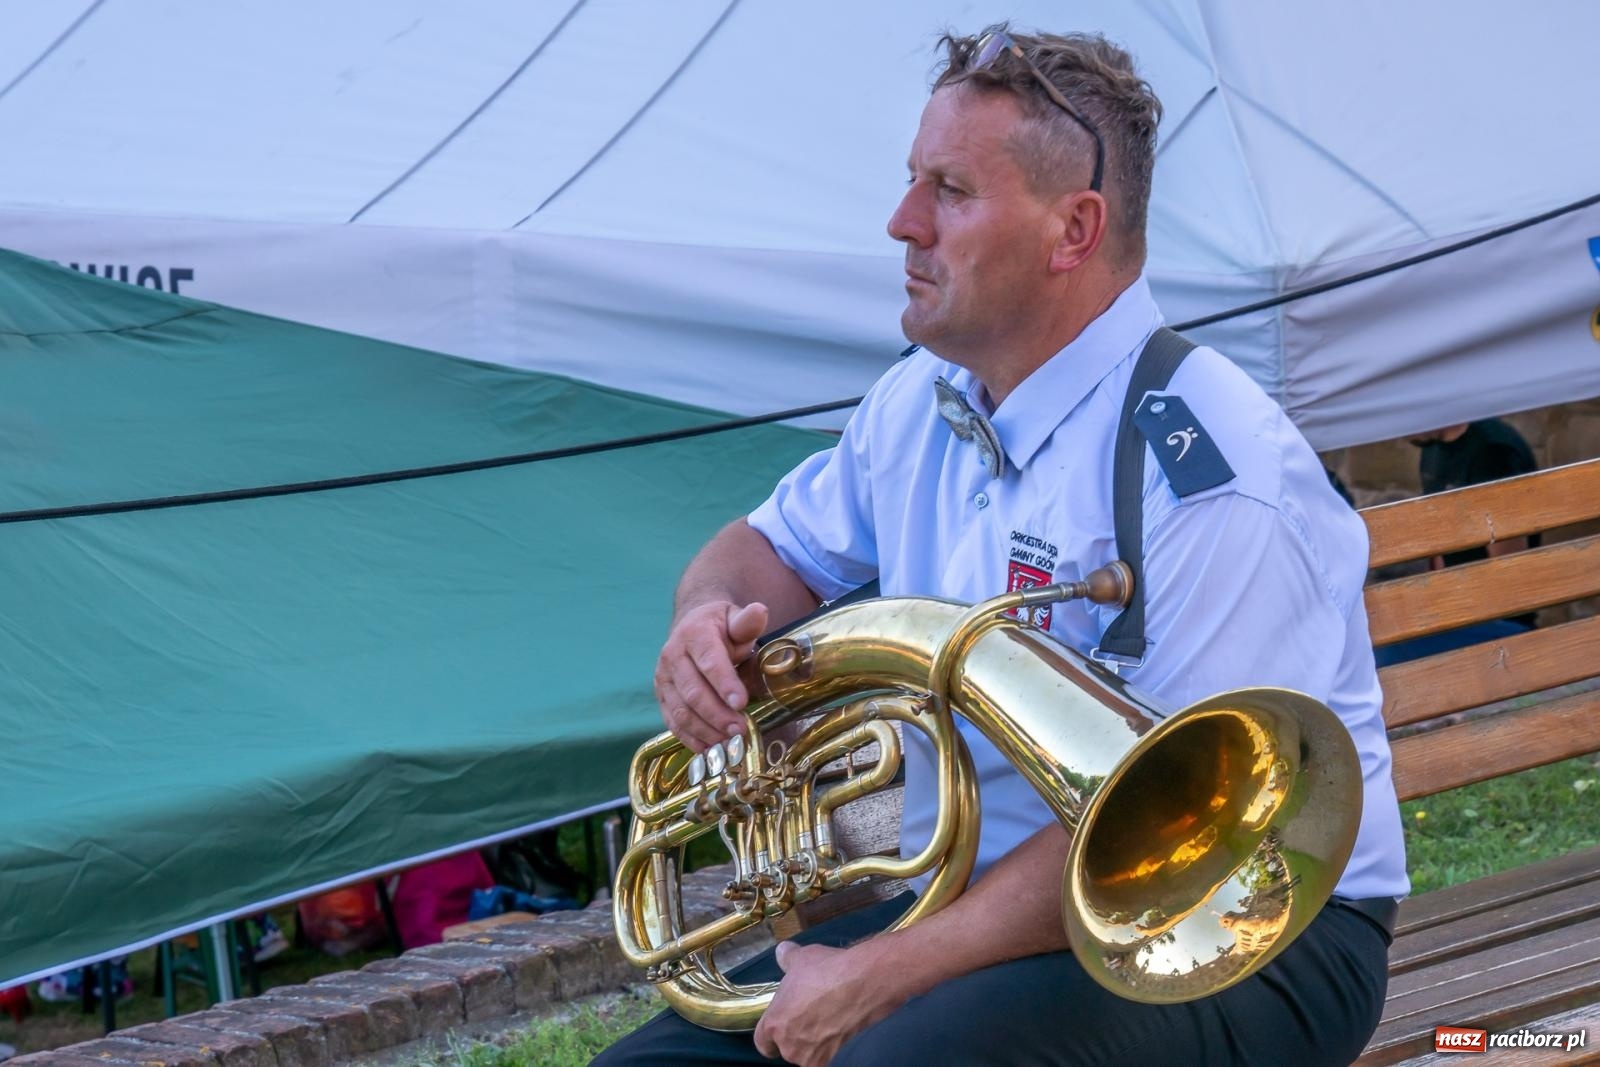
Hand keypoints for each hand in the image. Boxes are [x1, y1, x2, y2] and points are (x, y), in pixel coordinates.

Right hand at [654, 600, 768, 750]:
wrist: (692, 627)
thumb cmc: (721, 627)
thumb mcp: (735, 619)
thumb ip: (747, 621)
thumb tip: (760, 611)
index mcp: (694, 633)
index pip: (709, 661)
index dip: (724, 683)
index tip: (741, 703)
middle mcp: (672, 655)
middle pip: (693, 691)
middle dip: (717, 714)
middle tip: (741, 730)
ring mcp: (663, 677)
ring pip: (681, 710)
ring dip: (706, 730)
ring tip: (729, 742)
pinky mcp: (661, 696)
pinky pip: (672, 721)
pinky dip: (690, 738)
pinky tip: (709, 749)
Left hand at [753, 941, 907, 1066]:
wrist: (862, 983)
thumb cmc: (827, 971)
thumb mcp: (801, 958)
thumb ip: (786, 958)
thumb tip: (783, 952)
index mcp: (774, 1024)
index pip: (762, 1042)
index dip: (772, 1035)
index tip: (781, 1027)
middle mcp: (790, 1046)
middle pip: (788, 1048)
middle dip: (797, 1036)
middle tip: (811, 1017)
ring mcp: (813, 1056)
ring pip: (809, 1054)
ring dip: (816, 1043)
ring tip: (830, 1020)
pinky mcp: (836, 1060)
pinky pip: (830, 1057)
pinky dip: (835, 1047)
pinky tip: (843, 1027)